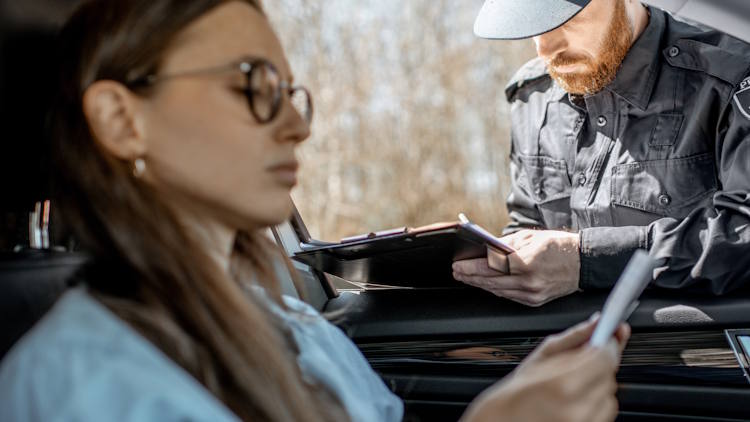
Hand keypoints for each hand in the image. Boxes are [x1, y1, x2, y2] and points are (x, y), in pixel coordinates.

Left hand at [453, 229, 580, 305]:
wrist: (583, 263)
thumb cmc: (557, 246)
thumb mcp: (530, 237)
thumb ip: (505, 245)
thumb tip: (485, 249)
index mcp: (527, 262)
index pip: (491, 266)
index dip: (471, 266)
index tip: (458, 264)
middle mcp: (529, 281)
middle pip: (491, 281)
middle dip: (471, 276)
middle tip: (457, 271)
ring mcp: (532, 294)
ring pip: (498, 291)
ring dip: (480, 284)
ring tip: (466, 277)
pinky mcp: (535, 301)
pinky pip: (509, 296)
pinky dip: (495, 290)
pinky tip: (485, 284)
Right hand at [460, 319, 630, 421]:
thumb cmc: (513, 395)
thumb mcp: (539, 358)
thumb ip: (574, 338)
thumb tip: (597, 322)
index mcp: (563, 384)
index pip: (605, 357)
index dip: (609, 343)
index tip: (607, 337)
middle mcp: (577, 409)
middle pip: (609, 375)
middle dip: (598, 365)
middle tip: (577, 363)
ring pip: (610, 396)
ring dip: (598, 385)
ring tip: (571, 385)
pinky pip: (605, 414)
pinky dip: (596, 403)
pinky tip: (575, 399)